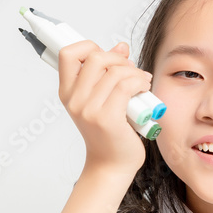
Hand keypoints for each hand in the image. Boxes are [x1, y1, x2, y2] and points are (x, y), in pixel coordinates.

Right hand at [56, 40, 152, 175]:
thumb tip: (121, 46)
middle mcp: (75, 100)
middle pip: (95, 57)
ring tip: (142, 81)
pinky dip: (140, 82)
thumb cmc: (108, 134)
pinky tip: (144, 88)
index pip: (68, 54)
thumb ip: (107, 73)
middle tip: (130, 70)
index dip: (89, 47)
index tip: (106, 57)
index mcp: (68, 93)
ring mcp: (90, 109)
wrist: (111, 165)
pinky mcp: (108, 118)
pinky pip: (127, 85)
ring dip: (134, 72)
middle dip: (118, 59)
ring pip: (115, 71)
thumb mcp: (101, 100)